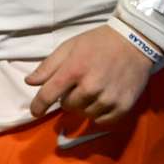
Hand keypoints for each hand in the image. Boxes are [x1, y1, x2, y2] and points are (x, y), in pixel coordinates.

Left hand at [26, 22, 155, 124]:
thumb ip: (48, 66)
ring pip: (85, 114)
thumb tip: (29, 82)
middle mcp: (91, 87)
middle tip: (75, 86)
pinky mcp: (124, 106)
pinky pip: (103, 121)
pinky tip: (100, 102)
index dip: (38, 105)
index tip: (34, 112)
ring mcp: (109, 98)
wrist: (134, 43)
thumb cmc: (97, 43)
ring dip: (83, 106)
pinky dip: (98, 115)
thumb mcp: (68, 47)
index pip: (49, 94)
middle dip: (66, 98)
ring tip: (89, 92)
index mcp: (74, 70)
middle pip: (68, 105)